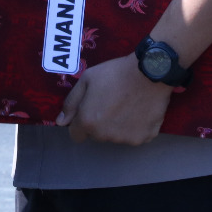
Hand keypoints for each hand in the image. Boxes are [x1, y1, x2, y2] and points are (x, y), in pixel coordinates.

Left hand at [55, 54, 174, 145]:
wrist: (149, 72)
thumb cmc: (114, 74)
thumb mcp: (86, 81)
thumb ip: (71, 103)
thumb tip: (61, 122)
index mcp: (88, 122)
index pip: (76, 135)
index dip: (80, 123)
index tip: (89, 111)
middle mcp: (106, 135)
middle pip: (96, 135)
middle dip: (99, 122)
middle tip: (109, 102)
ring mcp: (127, 138)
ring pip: (115, 136)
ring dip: (116, 126)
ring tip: (125, 104)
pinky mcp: (145, 137)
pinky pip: (135, 135)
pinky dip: (135, 126)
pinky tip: (138, 109)